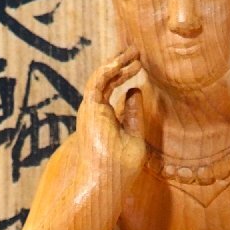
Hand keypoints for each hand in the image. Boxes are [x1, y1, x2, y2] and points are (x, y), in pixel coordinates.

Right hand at [77, 45, 144, 186]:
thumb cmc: (120, 166)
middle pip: (106, 80)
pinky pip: (96, 83)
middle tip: (136, 50)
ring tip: (134, 51)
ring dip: (116, 63)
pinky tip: (121, 62)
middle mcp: (95, 112)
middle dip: (120, 63)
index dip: (124, 74)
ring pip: (101, 78)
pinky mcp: (89, 110)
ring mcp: (91, 110)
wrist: (107, 180)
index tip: (139, 64)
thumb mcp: (134, 134)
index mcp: (105, 118)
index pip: (113, 89)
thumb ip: (133, 113)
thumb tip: (135, 90)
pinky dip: (108, 71)